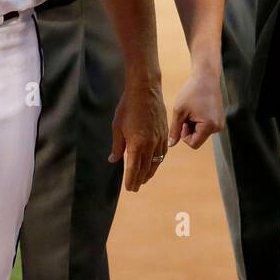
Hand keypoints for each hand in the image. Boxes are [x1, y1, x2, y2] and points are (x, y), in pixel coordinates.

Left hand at [110, 73, 168, 191]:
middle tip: (135, 187)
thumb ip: (117, 146)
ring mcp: (159, 138)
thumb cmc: (128, 107)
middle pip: (146, 168)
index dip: (131, 180)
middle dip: (140, 179)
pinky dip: (158, 160)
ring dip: (150, 172)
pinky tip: (156, 162)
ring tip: (145, 178)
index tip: (129, 188)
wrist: (145, 90)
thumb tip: (113, 159)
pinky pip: (163, 152)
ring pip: (156, 162)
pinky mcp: (165, 132)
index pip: (134, 169)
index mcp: (137, 144)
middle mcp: (150, 144)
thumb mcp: (117, 127)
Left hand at [168, 63, 224, 148]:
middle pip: (198, 139)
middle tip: (188, 113)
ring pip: (201, 133)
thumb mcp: (179, 111)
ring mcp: (220, 123)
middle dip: (189, 129)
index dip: (184, 134)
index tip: (183, 120)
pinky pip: (206, 127)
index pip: (193, 144)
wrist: (206, 76)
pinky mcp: (219, 119)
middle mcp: (218, 127)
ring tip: (194, 109)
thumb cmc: (192, 91)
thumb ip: (175, 130)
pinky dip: (199, 121)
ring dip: (194, 124)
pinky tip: (199, 108)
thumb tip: (170, 145)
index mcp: (209, 126)